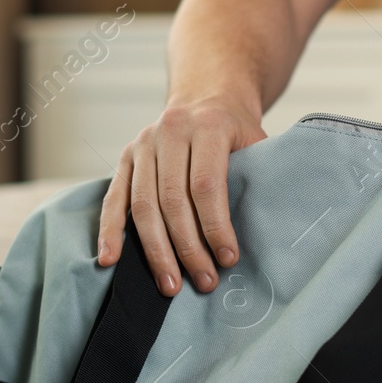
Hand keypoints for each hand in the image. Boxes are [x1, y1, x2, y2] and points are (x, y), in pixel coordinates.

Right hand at [97, 95, 267, 296]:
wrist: (206, 97)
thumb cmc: (237, 130)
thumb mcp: (257, 141)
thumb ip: (260, 175)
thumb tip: (272, 227)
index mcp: (207, 126)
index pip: (206, 184)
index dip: (215, 226)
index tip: (228, 259)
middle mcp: (170, 132)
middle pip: (172, 200)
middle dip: (188, 247)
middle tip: (204, 282)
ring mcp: (143, 144)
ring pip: (142, 205)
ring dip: (155, 250)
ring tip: (170, 285)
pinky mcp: (125, 158)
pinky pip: (113, 199)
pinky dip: (109, 231)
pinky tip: (110, 260)